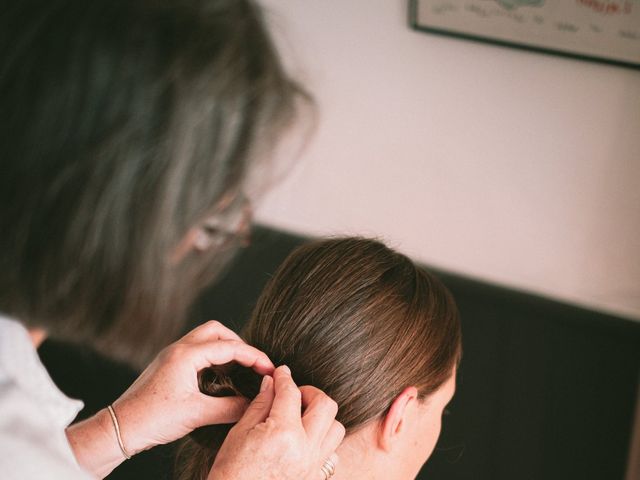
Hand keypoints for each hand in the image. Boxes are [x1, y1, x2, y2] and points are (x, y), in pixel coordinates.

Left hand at [67, 320, 273, 477]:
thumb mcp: (197, 415)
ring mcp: (171, 356)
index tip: (269, 369)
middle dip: (239, 343)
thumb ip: (230, 408)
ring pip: (205, 338)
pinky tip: (218, 375)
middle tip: (253, 363)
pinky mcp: (167, 365)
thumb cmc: (152, 419)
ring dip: (224, 348)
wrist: (120, 428)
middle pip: (216, 331)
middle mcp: (178, 349)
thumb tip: (254, 405)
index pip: (229, 347)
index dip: (254, 356)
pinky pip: (195, 350)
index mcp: (187, 355)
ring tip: (240, 367)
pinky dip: (212, 356)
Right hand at [209, 366, 345, 479]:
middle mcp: (305, 450)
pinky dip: (322, 440)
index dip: (285, 378)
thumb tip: (272, 382)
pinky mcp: (315, 478)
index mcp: (283, 435)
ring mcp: (313, 466)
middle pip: (326, 405)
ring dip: (321, 417)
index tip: (281, 373)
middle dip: (310, 392)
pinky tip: (303, 439)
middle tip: (294, 394)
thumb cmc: (231, 474)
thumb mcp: (239, 433)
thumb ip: (261, 404)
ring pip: (336, 428)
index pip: (292, 393)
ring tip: (300, 417)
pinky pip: (331, 451)